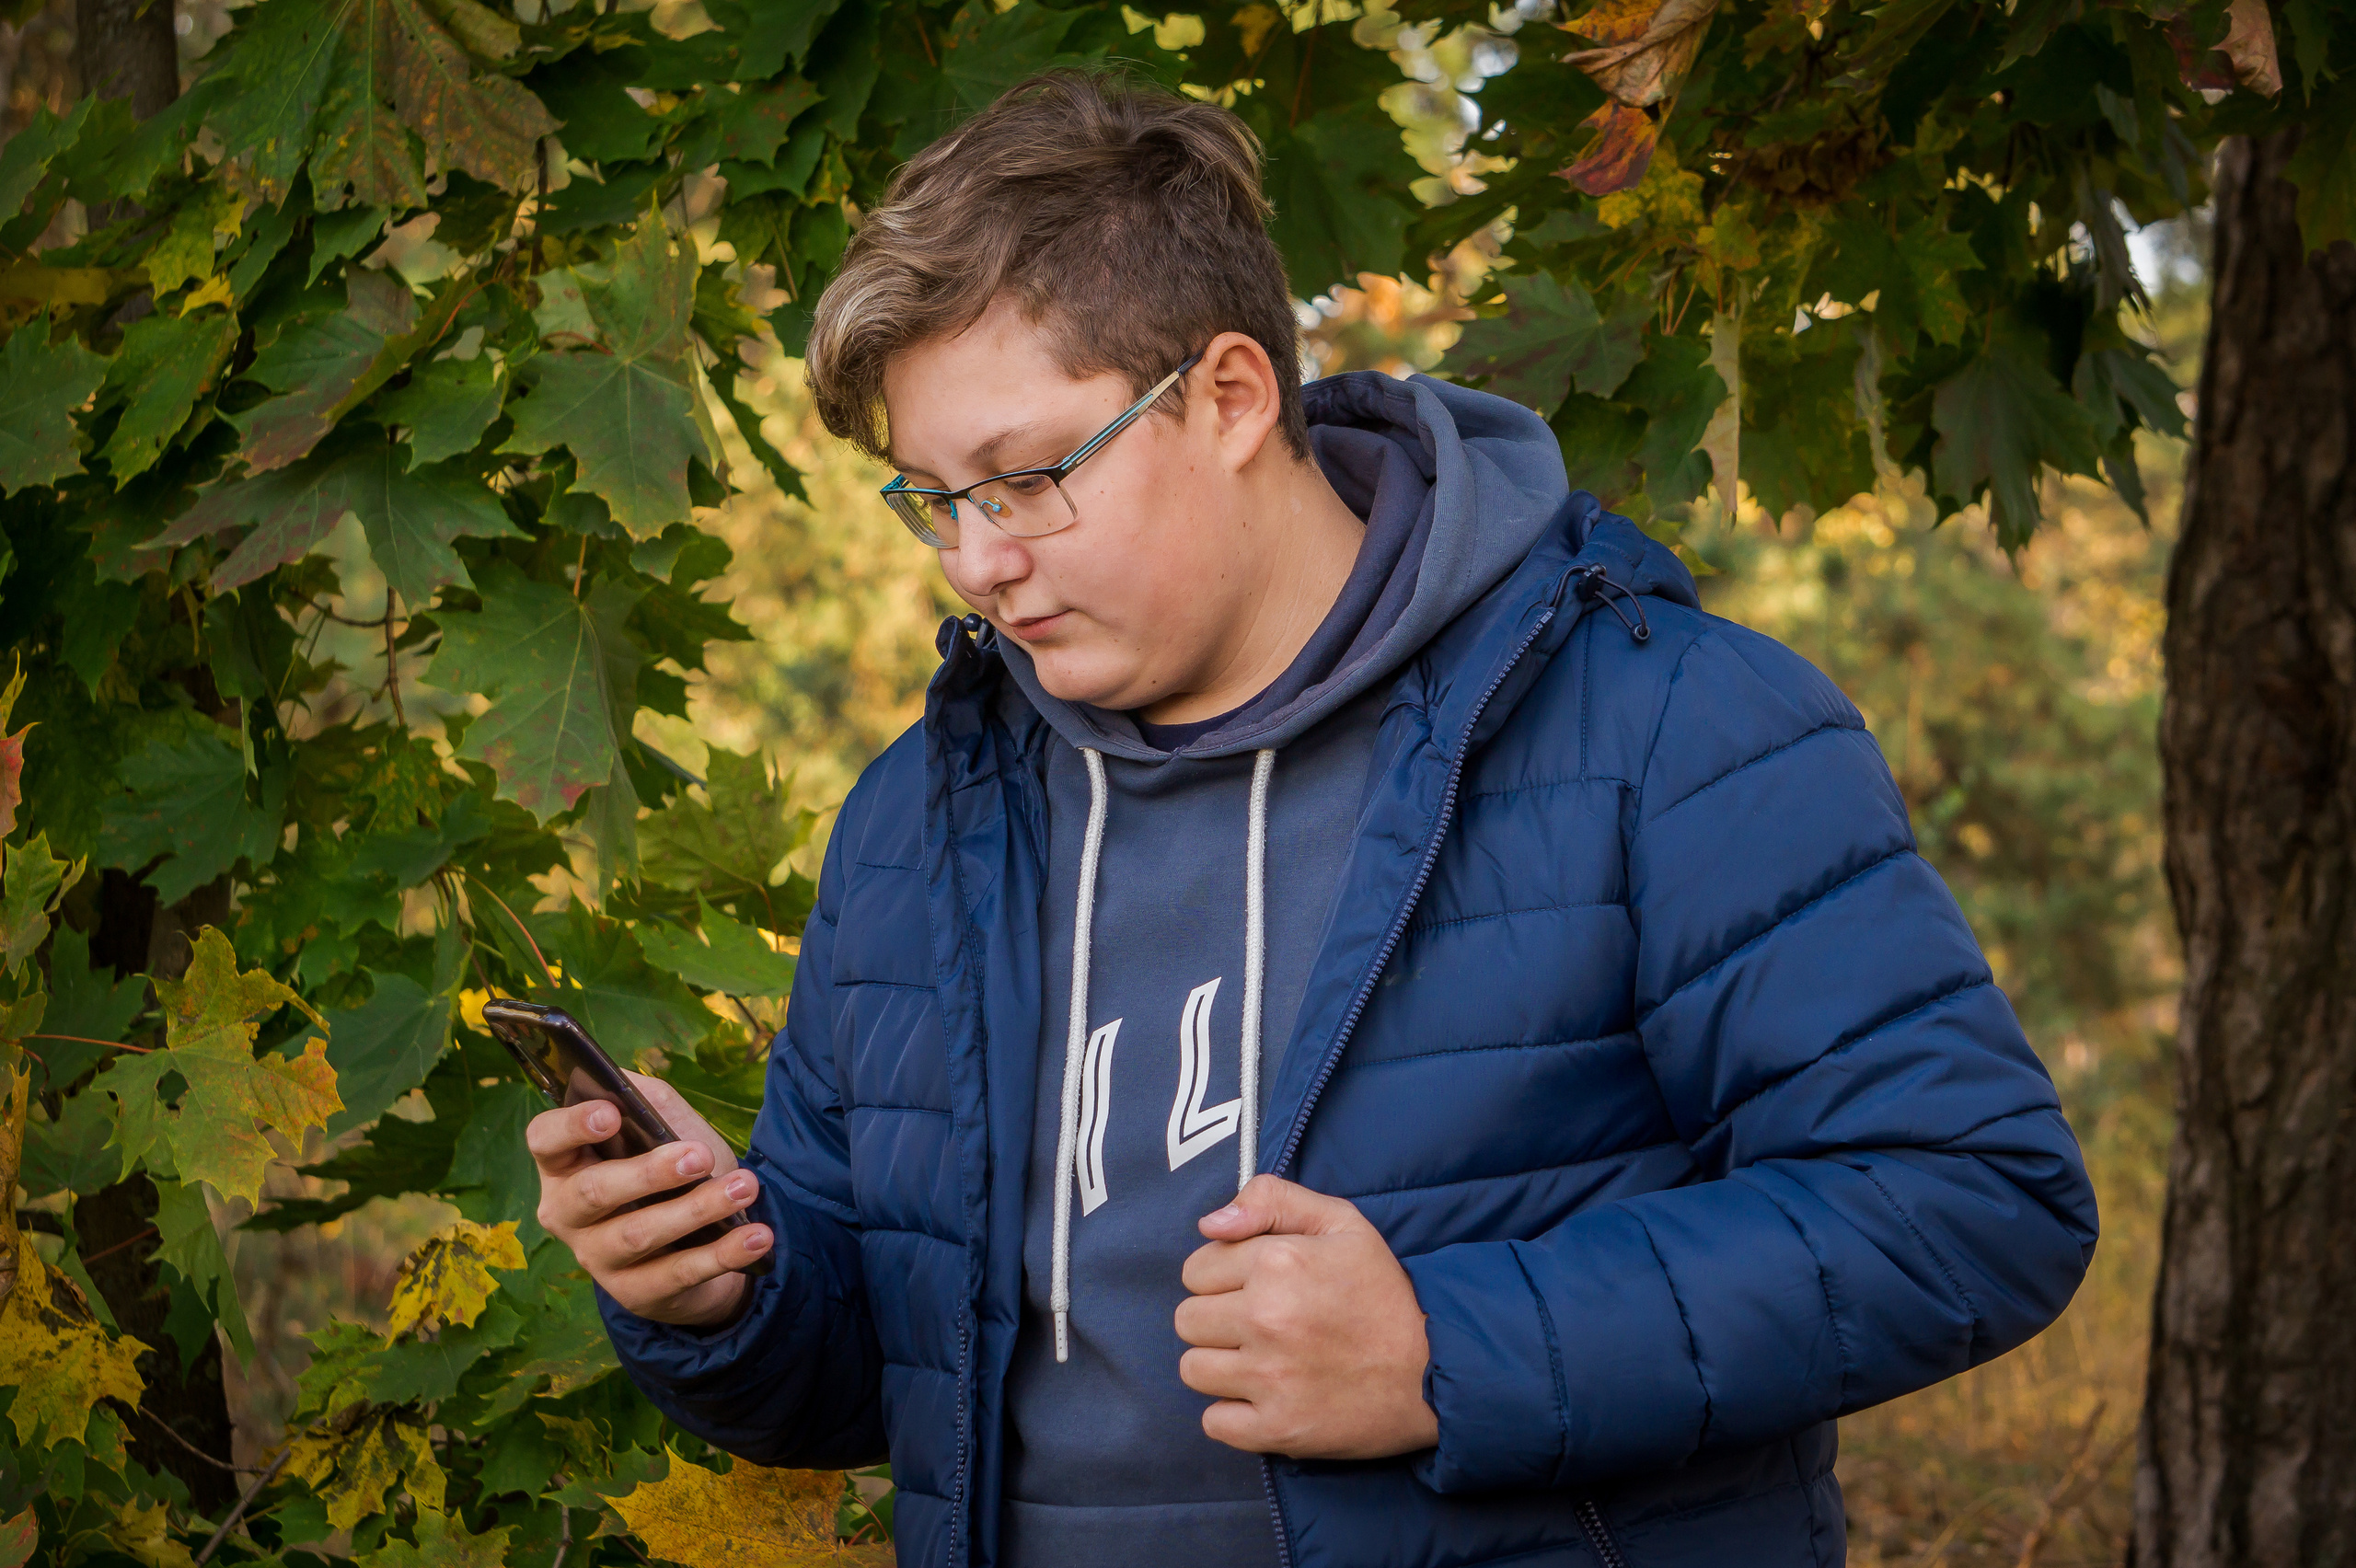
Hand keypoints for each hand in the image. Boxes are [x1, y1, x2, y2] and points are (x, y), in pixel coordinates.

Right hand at [528, 1071, 770, 1327]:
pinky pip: (679, 1273)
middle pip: (593, 1192)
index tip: (611, 1113)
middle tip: (699, 1156)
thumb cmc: (669, 1173)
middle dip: (648, 1173)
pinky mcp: (635, 1293)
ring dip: (698, 1209)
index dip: (571, 1126)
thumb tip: (626, 1083)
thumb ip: (645, 1101)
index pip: (545, 1139)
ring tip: (745, 1188)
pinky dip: (723, 1254)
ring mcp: (597, 1258)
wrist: (700, 1243)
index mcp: (565, 1163)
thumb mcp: (661, 1128)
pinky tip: (757, 1237)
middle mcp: (567, 1214)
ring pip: (639, 1234)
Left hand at [1175, 1174, 1438, 1459]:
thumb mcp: (1342, 1223)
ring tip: (1261, 1360)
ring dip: (1220, 1366)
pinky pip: (1214, 1421)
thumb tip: (1210, 1223)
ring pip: (1193, 1369)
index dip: (1223, 1277)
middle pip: (1187, 1319)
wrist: (1436, 1369)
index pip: (1196, 1269)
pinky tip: (1265, 1397)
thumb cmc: (1385, 1294)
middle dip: (1216, 1319)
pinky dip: (1233, 1414)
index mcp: (1278, 1262)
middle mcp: (1266, 1317)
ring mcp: (1269, 1377)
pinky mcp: (1278, 1427)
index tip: (1257, 1287)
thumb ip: (1272, 1200)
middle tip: (1260, 1325)